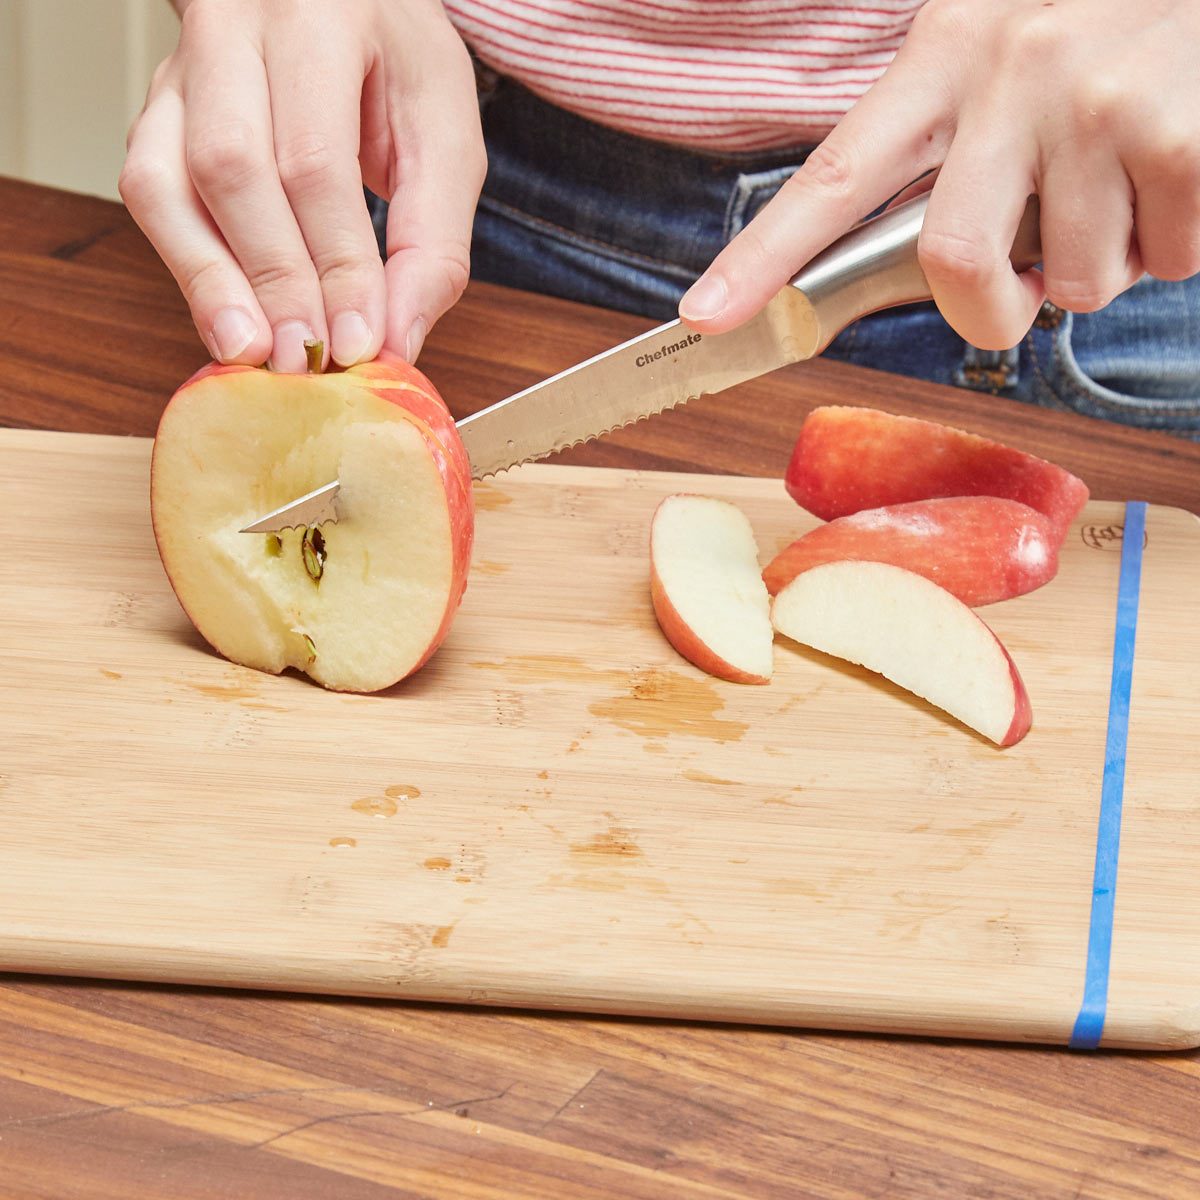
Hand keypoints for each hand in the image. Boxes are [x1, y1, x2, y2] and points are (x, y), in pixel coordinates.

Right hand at [120, 0, 484, 370]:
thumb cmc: (395, 61)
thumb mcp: (446, 132)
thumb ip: (432, 238)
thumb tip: (397, 338)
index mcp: (321, 16)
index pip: (317, 158)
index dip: (337, 263)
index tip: (359, 343)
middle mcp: (234, 26)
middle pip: (233, 167)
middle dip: (274, 279)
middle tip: (305, 358)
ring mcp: (182, 67)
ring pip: (166, 181)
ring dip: (210, 281)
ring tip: (250, 352)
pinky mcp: (158, 109)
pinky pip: (151, 193)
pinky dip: (187, 265)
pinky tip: (225, 318)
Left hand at [679, 0, 1199, 350]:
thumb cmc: (1103, 8)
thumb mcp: (997, 41)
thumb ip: (945, 140)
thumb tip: (930, 264)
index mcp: (946, 55)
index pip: (834, 176)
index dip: (762, 258)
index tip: (704, 317)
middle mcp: (1012, 77)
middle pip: (952, 263)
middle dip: (989, 313)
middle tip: (1020, 294)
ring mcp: (1098, 107)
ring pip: (1074, 280)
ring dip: (1100, 264)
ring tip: (1124, 182)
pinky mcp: (1182, 138)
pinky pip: (1167, 259)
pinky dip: (1173, 243)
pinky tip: (1175, 170)